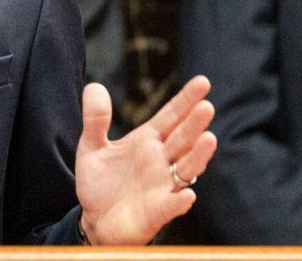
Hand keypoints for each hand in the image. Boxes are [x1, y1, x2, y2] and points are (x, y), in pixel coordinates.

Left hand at [75, 76, 216, 244]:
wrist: (94, 220)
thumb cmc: (99, 182)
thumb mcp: (92, 146)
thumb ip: (95, 119)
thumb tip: (94, 85)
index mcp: (147, 141)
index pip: (171, 116)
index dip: (186, 100)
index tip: (203, 82)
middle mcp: (160, 161)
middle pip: (182, 138)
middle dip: (195, 123)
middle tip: (207, 106)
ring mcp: (162, 185)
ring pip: (186, 168)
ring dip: (198, 155)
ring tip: (209, 138)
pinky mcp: (158, 211)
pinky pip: (173, 205)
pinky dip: (180, 200)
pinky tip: (188, 195)